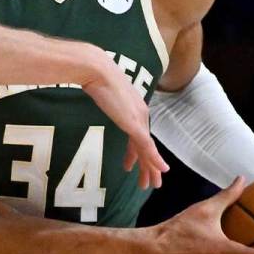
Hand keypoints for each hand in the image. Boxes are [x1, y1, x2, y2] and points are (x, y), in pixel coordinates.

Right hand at [82, 63, 168, 188]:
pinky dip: (154, 159)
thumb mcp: (100, 88)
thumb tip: (93, 88)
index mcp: (134, 107)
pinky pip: (146, 146)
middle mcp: (140, 113)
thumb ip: (103, 92)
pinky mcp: (134, 124)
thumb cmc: (94, 75)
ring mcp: (138, 119)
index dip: (136, 151)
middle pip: (146, 145)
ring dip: (151, 168)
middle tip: (150, 181)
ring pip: (149, 149)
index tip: (131, 165)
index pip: (138, 134)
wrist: (96, 69)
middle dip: (148, 164)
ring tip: (151, 184)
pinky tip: (160, 170)